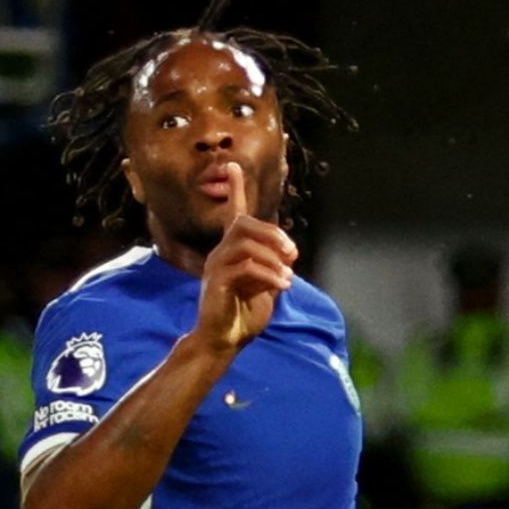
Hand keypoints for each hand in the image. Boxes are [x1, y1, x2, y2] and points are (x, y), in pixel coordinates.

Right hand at [194, 164, 297, 354]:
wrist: (224, 342)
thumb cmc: (244, 314)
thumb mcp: (267, 286)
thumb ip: (275, 266)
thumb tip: (288, 254)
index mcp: (232, 251)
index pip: (233, 214)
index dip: (234, 189)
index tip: (232, 166)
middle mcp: (221, 253)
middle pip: (244, 223)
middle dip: (273, 234)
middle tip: (292, 254)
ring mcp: (216, 267)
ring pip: (245, 242)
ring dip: (273, 257)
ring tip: (288, 277)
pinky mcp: (217, 283)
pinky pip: (246, 267)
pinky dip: (270, 275)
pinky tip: (282, 285)